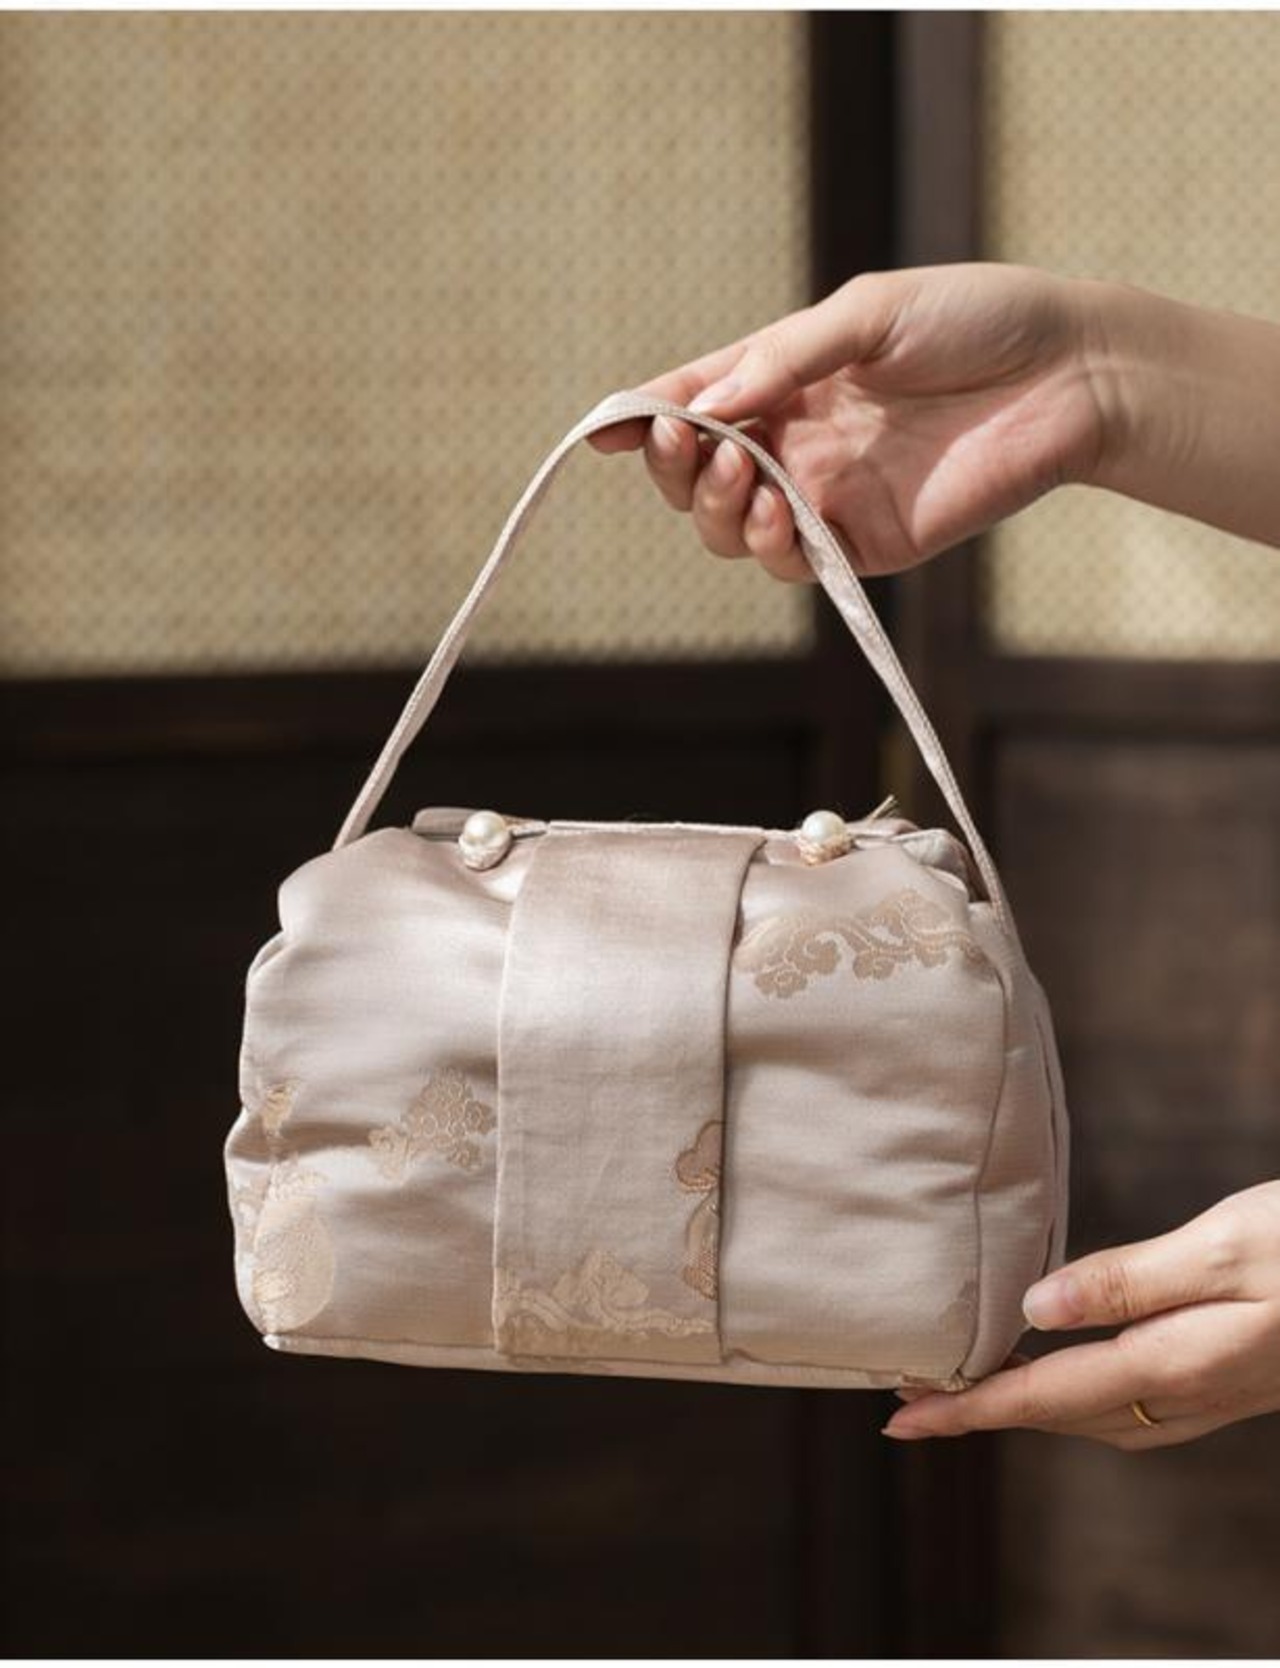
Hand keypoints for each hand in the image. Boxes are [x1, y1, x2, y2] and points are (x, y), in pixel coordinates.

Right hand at [589, 262, 1112, 581]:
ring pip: (730, 529)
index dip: (642, 417)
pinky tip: (783, 509)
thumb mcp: (868, 314)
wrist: (1066, 374)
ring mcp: (824, 497)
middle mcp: (794, 442)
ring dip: (716, 506)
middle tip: (690, 443)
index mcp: (786, 378)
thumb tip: (707, 404)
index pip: (695, 402)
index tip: (605, 426)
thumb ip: (783, 359)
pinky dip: (769, 543)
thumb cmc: (974, 321)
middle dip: (674, 466)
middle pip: (696, 477)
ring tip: (744, 468)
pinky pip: (788, 564)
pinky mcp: (862, 545)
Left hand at [881, 1181, 1279, 1448]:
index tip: (901, 1418)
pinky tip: (1071, 1371)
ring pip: (1099, 1419)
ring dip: (1031, 1408)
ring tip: (973, 1387)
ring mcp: (1216, 1396)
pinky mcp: (1233, 1382)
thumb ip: (1129, 1281)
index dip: (969, 1409)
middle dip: (985, 1411)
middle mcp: (1191, 1394)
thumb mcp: (1224, 1244)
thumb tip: (1033, 1311)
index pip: (1047, 1397)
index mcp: (1177, 1362)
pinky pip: (1134, 1407)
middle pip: (1064, 1417)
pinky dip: (1080, 1399)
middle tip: (913, 1399)